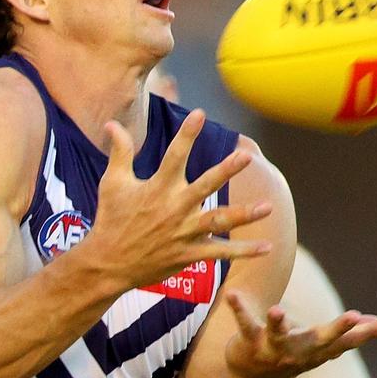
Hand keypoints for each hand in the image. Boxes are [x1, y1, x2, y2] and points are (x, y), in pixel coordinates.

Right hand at [84, 109, 274, 289]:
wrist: (108, 264)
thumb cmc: (111, 219)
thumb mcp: (112, 183)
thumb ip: (119, 151)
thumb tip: (112, 122)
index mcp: (157, 188)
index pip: (174, 156)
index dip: (187, 134)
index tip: (199, 114)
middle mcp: (174, 208)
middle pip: (204, 186)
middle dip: (226, 171)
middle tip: (245, 157)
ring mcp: (183, 233)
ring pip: (219, 221)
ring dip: (244, 215)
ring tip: (268, 207)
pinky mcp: (189, 254)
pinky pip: (220, 253)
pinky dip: (244, 251)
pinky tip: (267, 247)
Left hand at [223, 291, 376, 377]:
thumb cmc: (296, 356)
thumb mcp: (326, 347)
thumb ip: (355, 334)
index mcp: (319, 349)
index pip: (349, 341)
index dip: (369, 332)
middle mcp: (299, 351)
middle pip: (322, 340)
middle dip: (339, 329)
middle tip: (355, 315)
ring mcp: (273, 349)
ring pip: (278, 336)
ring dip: (278, 324)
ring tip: (278, 310)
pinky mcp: (250, 343)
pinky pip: (244, 325)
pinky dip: (239, 309)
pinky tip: (232, 294)